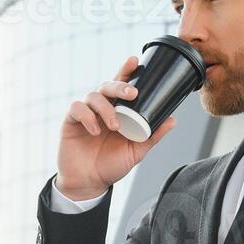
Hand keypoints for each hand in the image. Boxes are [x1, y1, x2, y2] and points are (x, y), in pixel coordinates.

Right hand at [54, 54, 178, 200]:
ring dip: (106, 108)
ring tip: (114, 125)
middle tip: (132, 94)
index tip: (135, 60)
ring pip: (93, 96)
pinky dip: (87, 116)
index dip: (127, 71)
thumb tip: (173, 120)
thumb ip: (152, 135)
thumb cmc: (111, 166)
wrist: (88, 183)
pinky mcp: (70, 121)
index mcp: (117, 111)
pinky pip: (77, 109)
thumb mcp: (136, 151)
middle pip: (107, 85)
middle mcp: (100, 108)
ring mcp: (85, 113)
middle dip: (120, 86)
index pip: (121, 85)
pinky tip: (95, 130)